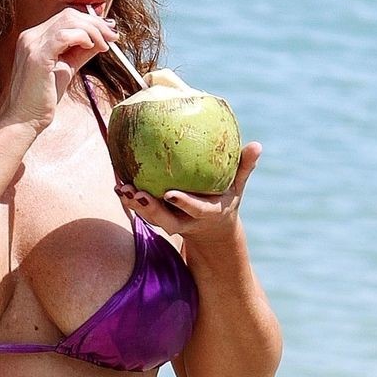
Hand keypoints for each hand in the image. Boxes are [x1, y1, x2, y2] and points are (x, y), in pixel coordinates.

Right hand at [0, 8, 118, 134]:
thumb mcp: (66, 68)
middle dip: (95, 23)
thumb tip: (102, 39)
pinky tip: (91, 46)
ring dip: (92, 30)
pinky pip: (63, 35)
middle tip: (112, 36)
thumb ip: (81, 52)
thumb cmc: (42, 99)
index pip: (66, 17)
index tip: (108, 31)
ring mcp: (32, 44)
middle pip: (69, 15)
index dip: (90, 21)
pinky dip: (82, 37)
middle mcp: (31, 36)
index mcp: (35, 37)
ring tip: (105, 44)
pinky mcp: (37, 56)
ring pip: (68, 21)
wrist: (24, 120)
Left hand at [116, 141, 261, 243]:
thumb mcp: (238, 188)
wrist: (211, 230)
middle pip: (165, 219)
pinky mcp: (159, 218)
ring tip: (121, 187)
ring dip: (135, 204)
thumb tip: (258, 145)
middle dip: (150, 209)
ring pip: (150, 217)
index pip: (194, 209)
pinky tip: (119, 181)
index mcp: (206, 213)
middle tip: (136, 193)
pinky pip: (143, 208)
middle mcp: (185, 221)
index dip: (182, 203)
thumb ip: (245, 168)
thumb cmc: (225, 201)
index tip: (170, 193)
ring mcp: (171, 222)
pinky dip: (131, 197)